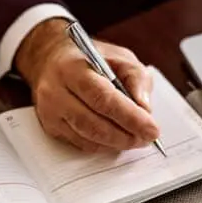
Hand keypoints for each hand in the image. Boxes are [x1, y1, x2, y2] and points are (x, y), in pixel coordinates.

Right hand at [15, 19, 159, 151]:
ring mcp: (49, 111)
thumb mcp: (119, 57)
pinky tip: (117, 139)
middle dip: (125, 135)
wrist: (51, 59)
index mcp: (72, 68)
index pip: (102, 98)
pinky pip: (80, 143)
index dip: (129, 117)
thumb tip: (144, 109)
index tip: (151, 129)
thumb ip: (136, 79)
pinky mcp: (50, 126)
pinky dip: (103, 145)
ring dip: (116, 143)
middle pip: (92, 123)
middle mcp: (55, 91)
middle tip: (147, 138)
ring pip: (86, 137)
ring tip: (136, 139)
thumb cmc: (89, 58)